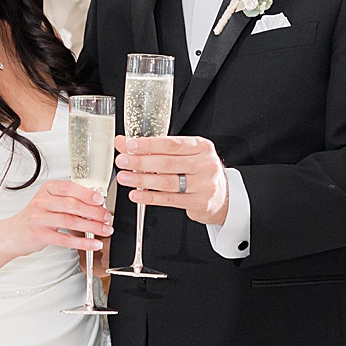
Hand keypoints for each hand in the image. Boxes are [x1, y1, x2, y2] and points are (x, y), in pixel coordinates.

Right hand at [4, 178, 115, 258]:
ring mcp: (39, 218)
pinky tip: (93, 244)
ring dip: (92, 227)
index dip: (87, 194)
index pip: (70, 188)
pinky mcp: (40, 235)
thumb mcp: (49, 201)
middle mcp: (42, 202)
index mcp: (47, 190)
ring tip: (105, 230)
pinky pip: (65, 239)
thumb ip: (69, 199)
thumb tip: (95, 202)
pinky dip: (83, 242)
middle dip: (94, 212)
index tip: (101, 200)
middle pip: (73, 205)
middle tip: (107, 217)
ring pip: (71, 221)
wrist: (12, 234)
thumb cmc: (35, 217)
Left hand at [116, 135, 230, 226]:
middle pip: (167, 163)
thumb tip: (123, 142)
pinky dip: (150, 197)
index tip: (130, 146)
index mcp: (201, 147)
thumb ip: (155, 148)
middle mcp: (205, 164)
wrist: (222, 195)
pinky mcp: (200, 202)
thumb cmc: (199, 171)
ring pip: (167, 182)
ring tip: (124, 177)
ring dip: (142, 179)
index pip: (172, 144)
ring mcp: (204, 184)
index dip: (149, 145)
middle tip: (122, 161)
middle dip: (140, 162)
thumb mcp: (184, 155)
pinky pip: (169, 200)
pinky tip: (136, 194)